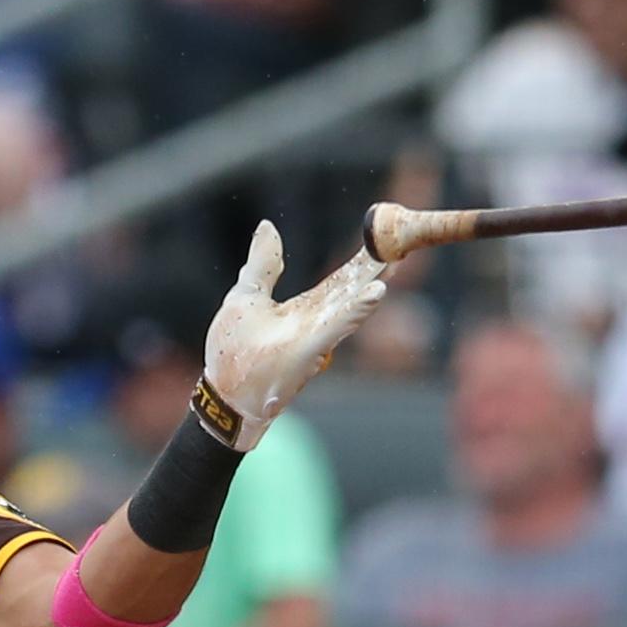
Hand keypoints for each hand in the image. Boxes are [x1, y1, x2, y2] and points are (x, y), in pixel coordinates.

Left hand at [200, 222, 385, 449]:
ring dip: (373, 283)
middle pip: (351, 290)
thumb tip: (269, 226)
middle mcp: (316, 323)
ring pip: (351, 305)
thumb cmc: (234, 353)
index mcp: (305, 309)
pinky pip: (337, 327)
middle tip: (402, 241)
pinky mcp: (307, 350)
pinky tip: (376, 293)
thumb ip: (263, 264)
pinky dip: (357, 310)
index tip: (382, 237)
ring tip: (396, 261)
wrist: (225, 400)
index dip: (361, 262)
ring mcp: (314, 338)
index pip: (340, 282)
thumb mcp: (246, 297)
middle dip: (375, 267)